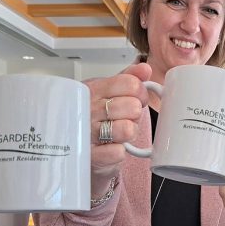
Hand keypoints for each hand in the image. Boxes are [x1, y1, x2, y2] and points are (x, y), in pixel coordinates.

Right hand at [86, 62, 150, 197]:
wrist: (79, 147)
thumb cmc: (95, 118)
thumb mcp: (109, 92)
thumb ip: (128, 78)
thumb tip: (145, 69)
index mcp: (93, 89)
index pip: (130, 83)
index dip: (140, 93)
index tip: (137, 98)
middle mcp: (87, 109)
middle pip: (132, 107)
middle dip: (135, 115)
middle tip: (126, 118)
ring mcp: (86, 133)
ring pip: (127, 130)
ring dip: (130, 133)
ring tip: (120, 132)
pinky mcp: (90, 156)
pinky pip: (118, 152)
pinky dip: (121, 151)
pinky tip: (112, 146)